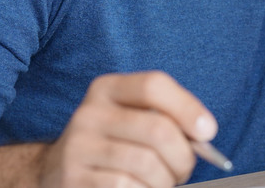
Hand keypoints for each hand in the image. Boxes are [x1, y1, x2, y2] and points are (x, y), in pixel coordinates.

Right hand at [38, 71, 216, 187]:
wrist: (56, 173)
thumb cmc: (114, 145)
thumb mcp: (132, 120)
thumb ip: (166, 119)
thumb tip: (204, 134)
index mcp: (107, 89)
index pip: (154, 85)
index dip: (187, 107)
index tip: (208, 132)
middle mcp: (89, 113)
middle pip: (157, 129)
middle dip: (183, 156)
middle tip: (184, 170)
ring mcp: (78, 147)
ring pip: (147, 164)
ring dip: (166, 181)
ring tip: (163, 183)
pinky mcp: (73, 179)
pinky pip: (126, 187)